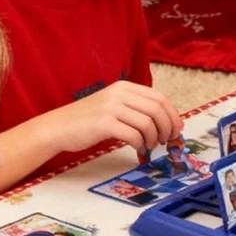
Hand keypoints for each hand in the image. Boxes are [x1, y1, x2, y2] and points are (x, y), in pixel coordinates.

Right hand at [46, 81, 183, 155]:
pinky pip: (134, 135)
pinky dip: (141, 144)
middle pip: (157, 109)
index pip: (159, 97)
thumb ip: (137, 108)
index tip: (177, 128)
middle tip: (167, 140)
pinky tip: (138, 148)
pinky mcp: (104, 123)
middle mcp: (119, 93)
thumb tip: (167, 122)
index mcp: (124, 87)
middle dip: (167, 127)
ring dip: (154, 138)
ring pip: (147, 123)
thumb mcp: (114, 106)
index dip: (172, 114)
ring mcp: (111, 107)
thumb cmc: (89, 120)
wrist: (58, 127)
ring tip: (150, 145)